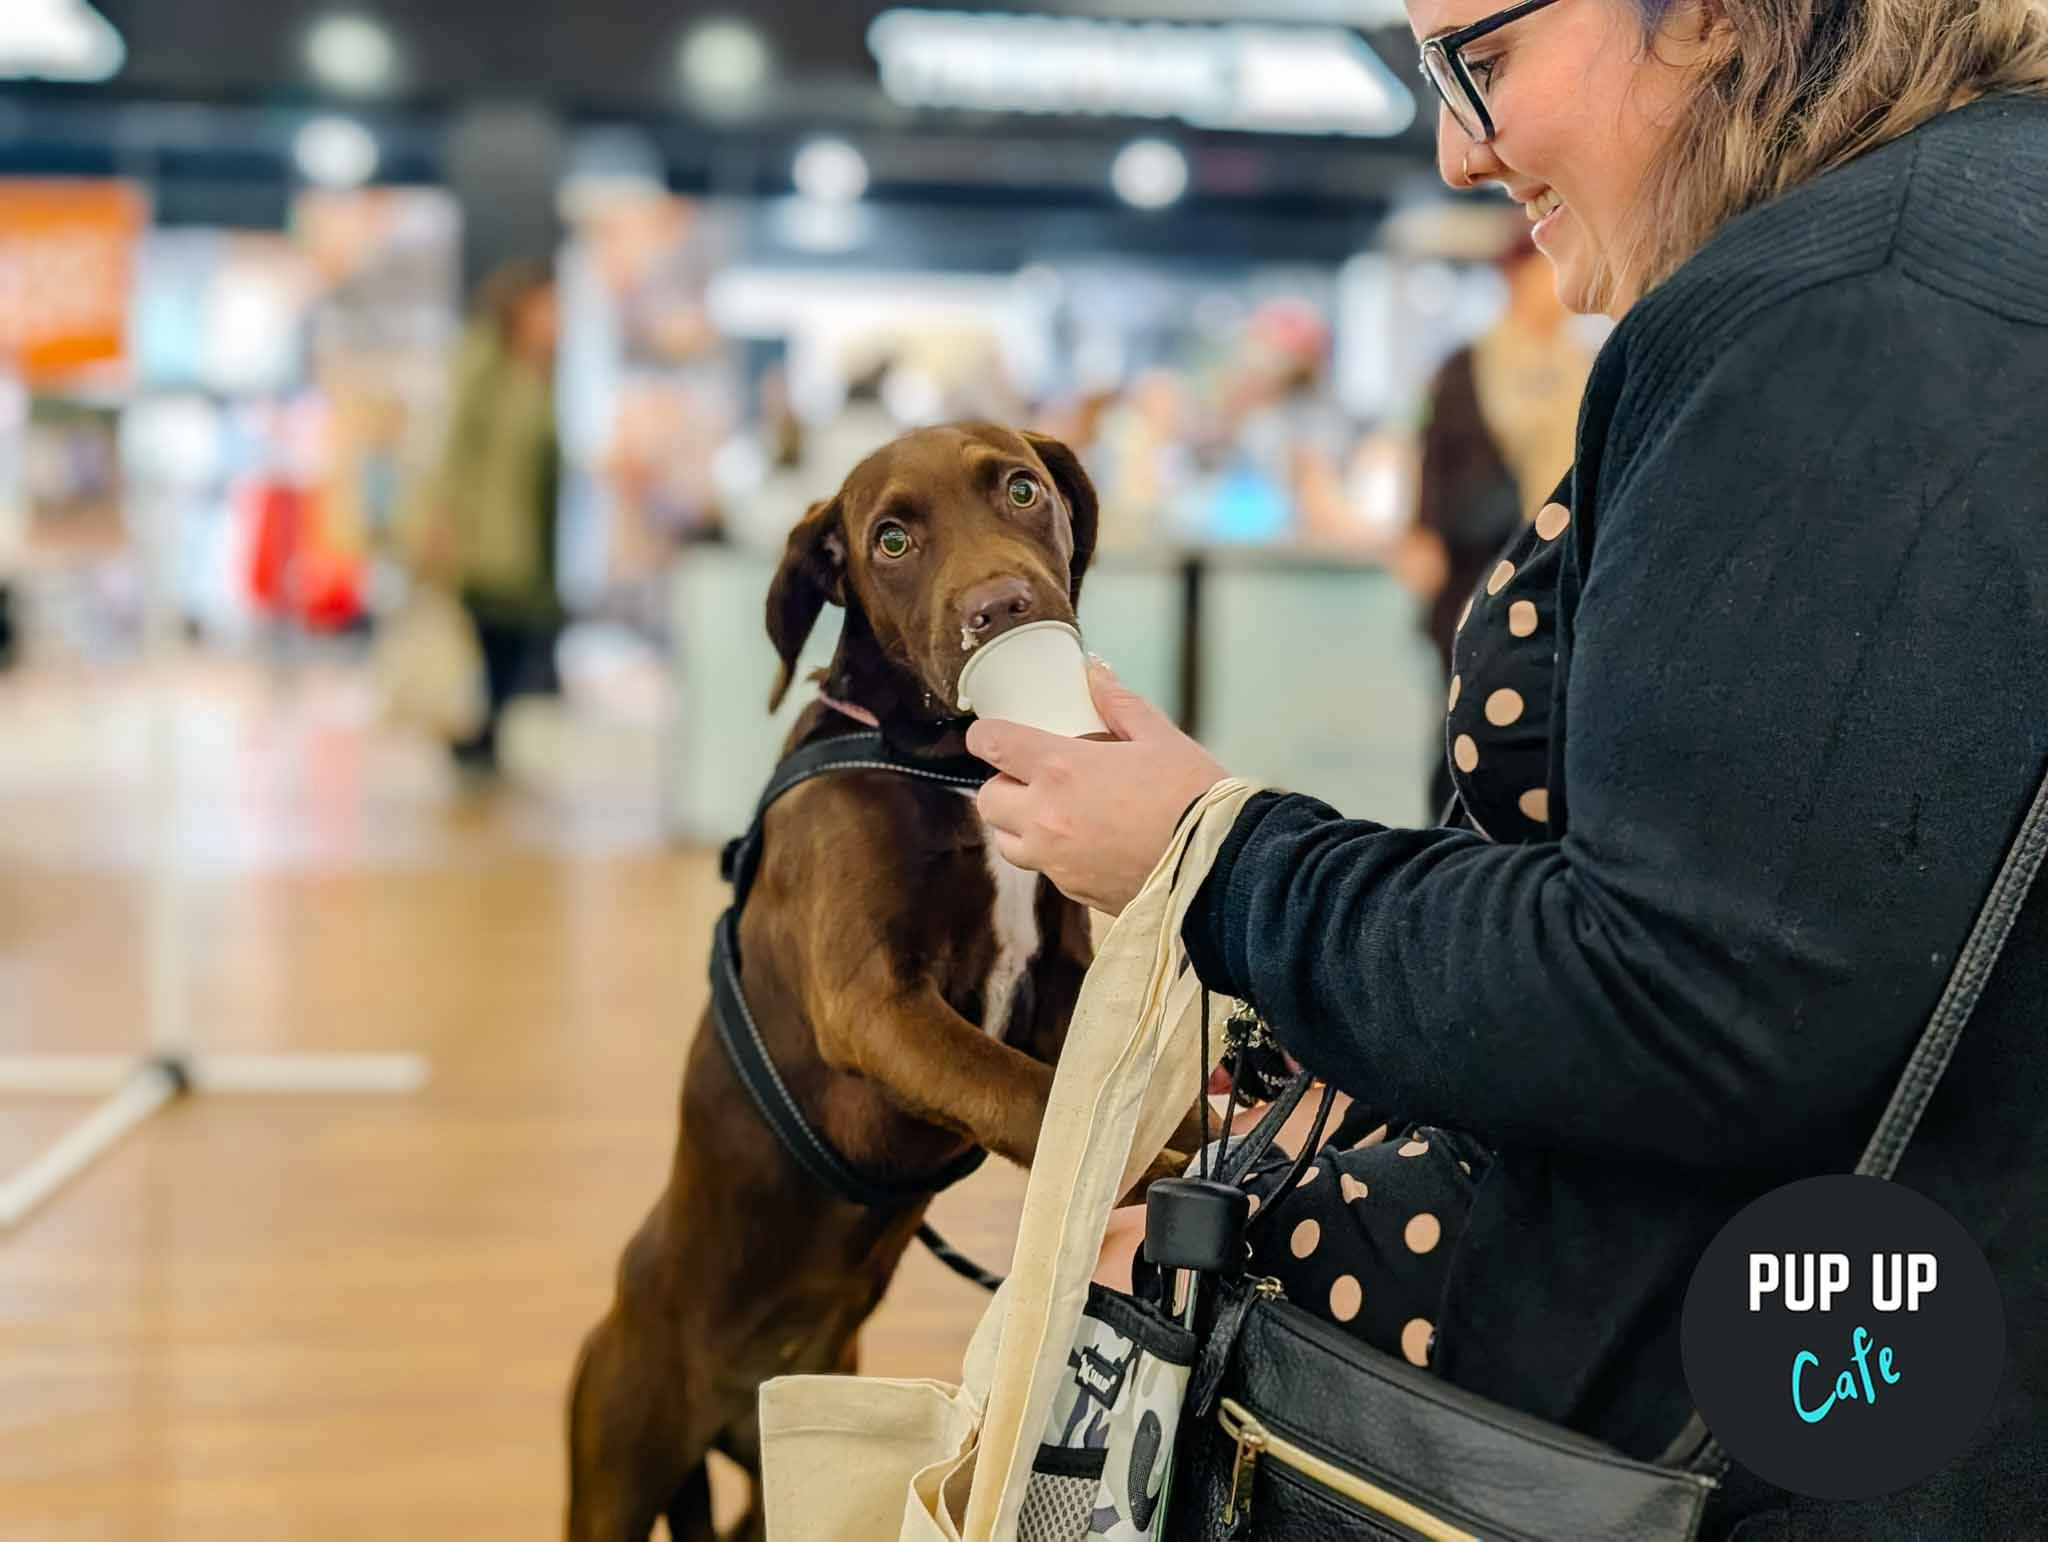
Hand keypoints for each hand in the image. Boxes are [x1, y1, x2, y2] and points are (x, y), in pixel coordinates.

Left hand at [968, 659, 1227, 915]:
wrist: (1221, 868)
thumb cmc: (1194, 797)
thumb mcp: (1161, 738)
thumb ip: (1119, 704)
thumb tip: (1095, 673)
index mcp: (1061, 769)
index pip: (992, 743)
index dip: (986, 735)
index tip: (996, 735)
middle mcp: (1046, 817)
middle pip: (988, 800)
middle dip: (1004, 785)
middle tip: (1035, 778)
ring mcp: (1056, 860)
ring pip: (1006, 842)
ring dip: (1019, 826)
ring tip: (1057, 815)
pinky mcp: (1073, 891)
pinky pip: (1044, 871)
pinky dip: (1053, 856)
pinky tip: (1089, 844)